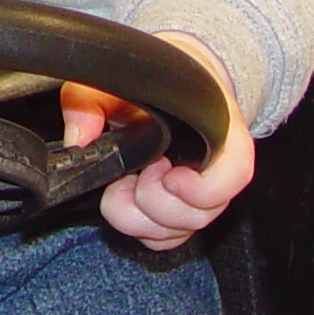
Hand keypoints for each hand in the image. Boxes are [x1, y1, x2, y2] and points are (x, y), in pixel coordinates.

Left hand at [62, 32, 252, 251]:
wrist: (176, 78)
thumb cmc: (159, 77)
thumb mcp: (121, 76)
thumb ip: (92, 99)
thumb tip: (78, 137)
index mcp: (220, 130)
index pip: (235, 173)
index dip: (203, 188)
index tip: (169, 176)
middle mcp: (217, 169)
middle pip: (199, 214)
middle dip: (154, 203)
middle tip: (137, 174)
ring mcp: (200, 195)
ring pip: (180, 231)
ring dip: (143, 217)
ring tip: (127, 183)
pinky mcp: (180, 211)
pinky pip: (167, 238)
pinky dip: (143, 229)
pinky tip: (127, 198)